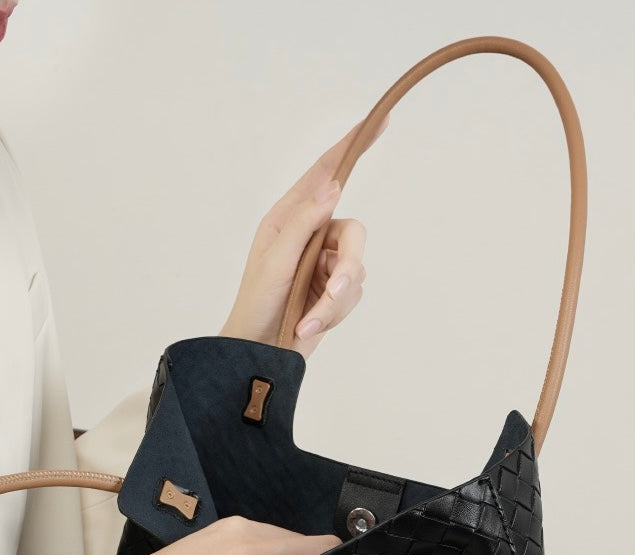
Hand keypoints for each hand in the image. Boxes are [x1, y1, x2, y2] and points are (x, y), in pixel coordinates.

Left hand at [219, 112, 389, 359]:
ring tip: (307, 322)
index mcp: (289, 218)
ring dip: (333, 303)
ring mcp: (325, 264)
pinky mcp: (334, 292)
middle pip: (355, 233)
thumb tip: (334, 187)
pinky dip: (333, 315)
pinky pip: (353, 296)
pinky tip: (309, 326)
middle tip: (333, 293)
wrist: (258, 352)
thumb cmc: (256, 304)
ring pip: (357, 271)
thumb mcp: (274, 261)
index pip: (326, 174)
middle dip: (346, 269)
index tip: (379, 121)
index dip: (352, 147)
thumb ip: (303, 224)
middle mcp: (311, 236)